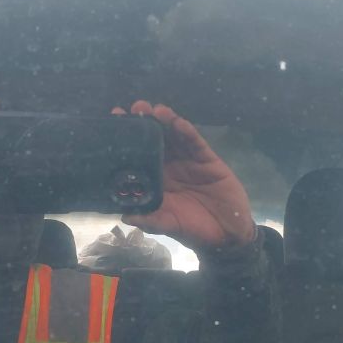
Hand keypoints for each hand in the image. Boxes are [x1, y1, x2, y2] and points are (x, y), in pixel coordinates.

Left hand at [115, 101, 254, 251]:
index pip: (139, 156)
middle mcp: (170, 167)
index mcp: (156, 180)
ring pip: (175, 137)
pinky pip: (196, 143)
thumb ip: (149, 220)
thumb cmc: (193, 230)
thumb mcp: (168, 225)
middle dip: (146, 123)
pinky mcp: (208, 160)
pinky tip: (178, 122)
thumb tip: (125, 216)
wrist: (227, 235)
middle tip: (135, 108)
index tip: (115, 123)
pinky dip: (187, 132)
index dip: (128, 140)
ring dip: (165, 121)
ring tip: (155, 110)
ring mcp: (189, 161)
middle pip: (156, 140)